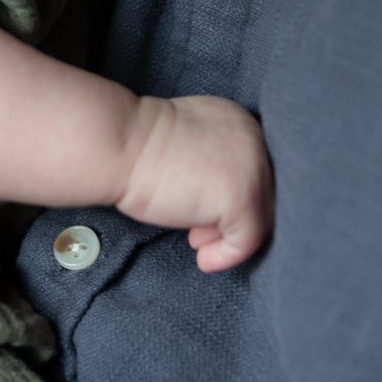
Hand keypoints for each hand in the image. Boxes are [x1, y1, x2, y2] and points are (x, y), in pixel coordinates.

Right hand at [116, 94, 273, 271]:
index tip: (202, 216)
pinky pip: (247, 241)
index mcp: (240, 123)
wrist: (117, 144)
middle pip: (264, 195)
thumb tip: (219, 213)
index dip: (230, 199)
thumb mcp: (187, 148)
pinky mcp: (242, 196)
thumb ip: (212, 167)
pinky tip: (202, 258)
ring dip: (229, 239)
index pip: (255, 172)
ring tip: (197, 242)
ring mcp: (252, 167)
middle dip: (232, 220)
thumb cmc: (136, 149)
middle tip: (198, 234)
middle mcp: (254, 140)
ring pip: (261, 219)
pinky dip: (226, 256)